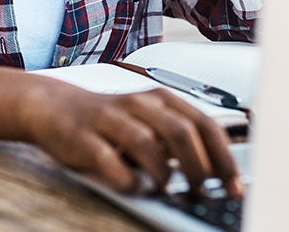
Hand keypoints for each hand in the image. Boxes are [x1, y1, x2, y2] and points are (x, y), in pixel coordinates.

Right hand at [25, 81, 243, 196]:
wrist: (54, 106)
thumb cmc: (109, 119)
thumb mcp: (148, 120)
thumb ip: (178, 139)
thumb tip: (218, 173)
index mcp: (160, 99)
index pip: (203, 124)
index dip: (223, 157)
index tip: (234, 184)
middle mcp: (138, 104)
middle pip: (181, 132)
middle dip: (198, 167)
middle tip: (202, 190)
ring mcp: (110, 120)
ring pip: (148, 145)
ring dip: (164, 174)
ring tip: (168, 189)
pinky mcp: (84, 139)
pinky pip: (111, 163)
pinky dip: (128, 180)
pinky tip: (135, 186)